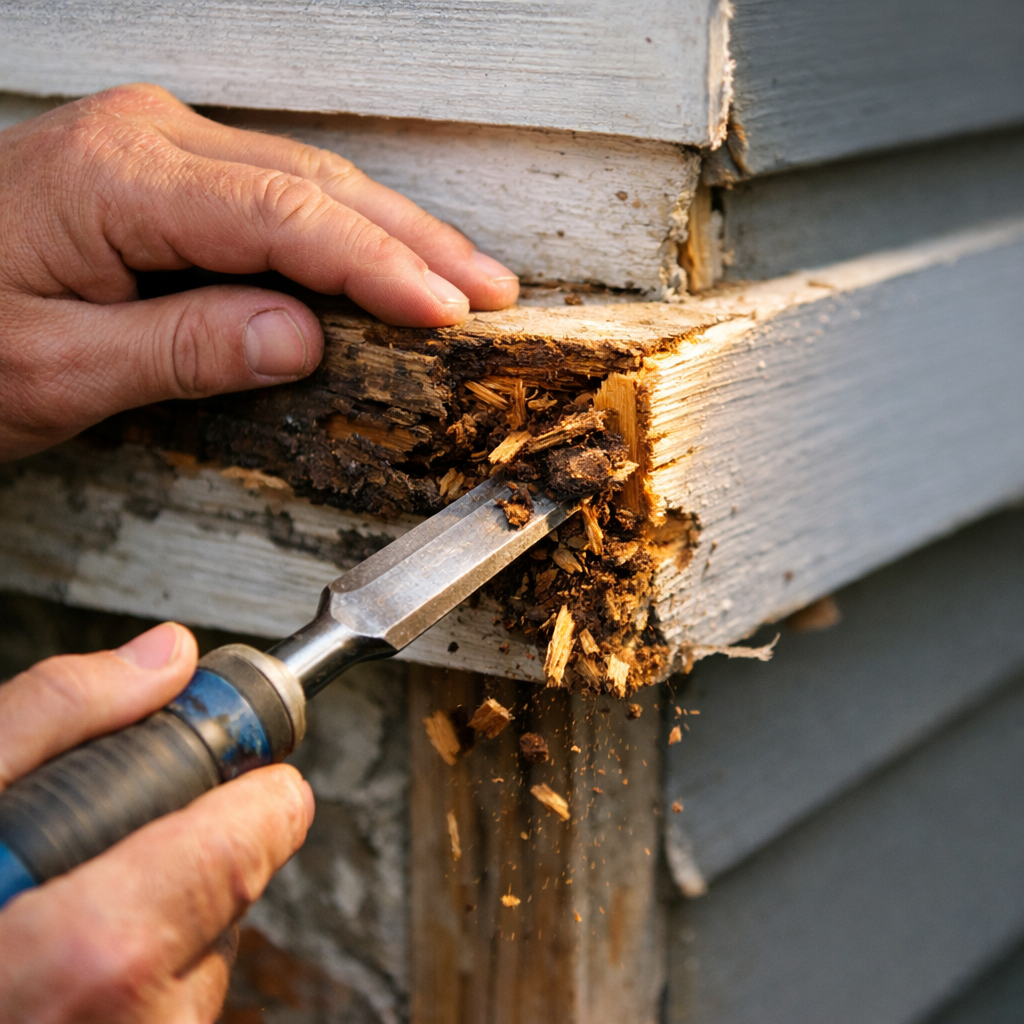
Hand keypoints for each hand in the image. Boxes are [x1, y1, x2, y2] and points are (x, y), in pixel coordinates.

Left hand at [0, 83, 518, 460]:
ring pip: (309, 181)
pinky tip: (386, 258)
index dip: (379, 267)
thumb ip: (184, 348)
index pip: (285, 218)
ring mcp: (158, 147)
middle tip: (489, 292)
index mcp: (118, 180)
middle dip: (414, 242)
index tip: (447, 314)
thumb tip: (303, 337)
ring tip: (463, 276)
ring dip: (393, 232)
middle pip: (316, 185)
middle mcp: (147, 141)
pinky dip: (344, 232)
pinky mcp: (166, 171)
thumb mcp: (59, 369)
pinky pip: (278, 193)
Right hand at [0, 623, 313, 1022]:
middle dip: (179, 844)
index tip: (225, 760)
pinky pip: (168, 1000)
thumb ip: (56, 716)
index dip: (245, 775)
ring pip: (204, 944)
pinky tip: (53, 974)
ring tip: (50, 920)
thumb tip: (165, 656)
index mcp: (99, 946)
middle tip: (94, 844)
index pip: (269, 821)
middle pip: (239, 878)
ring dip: (150, 915)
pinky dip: (128, 974)